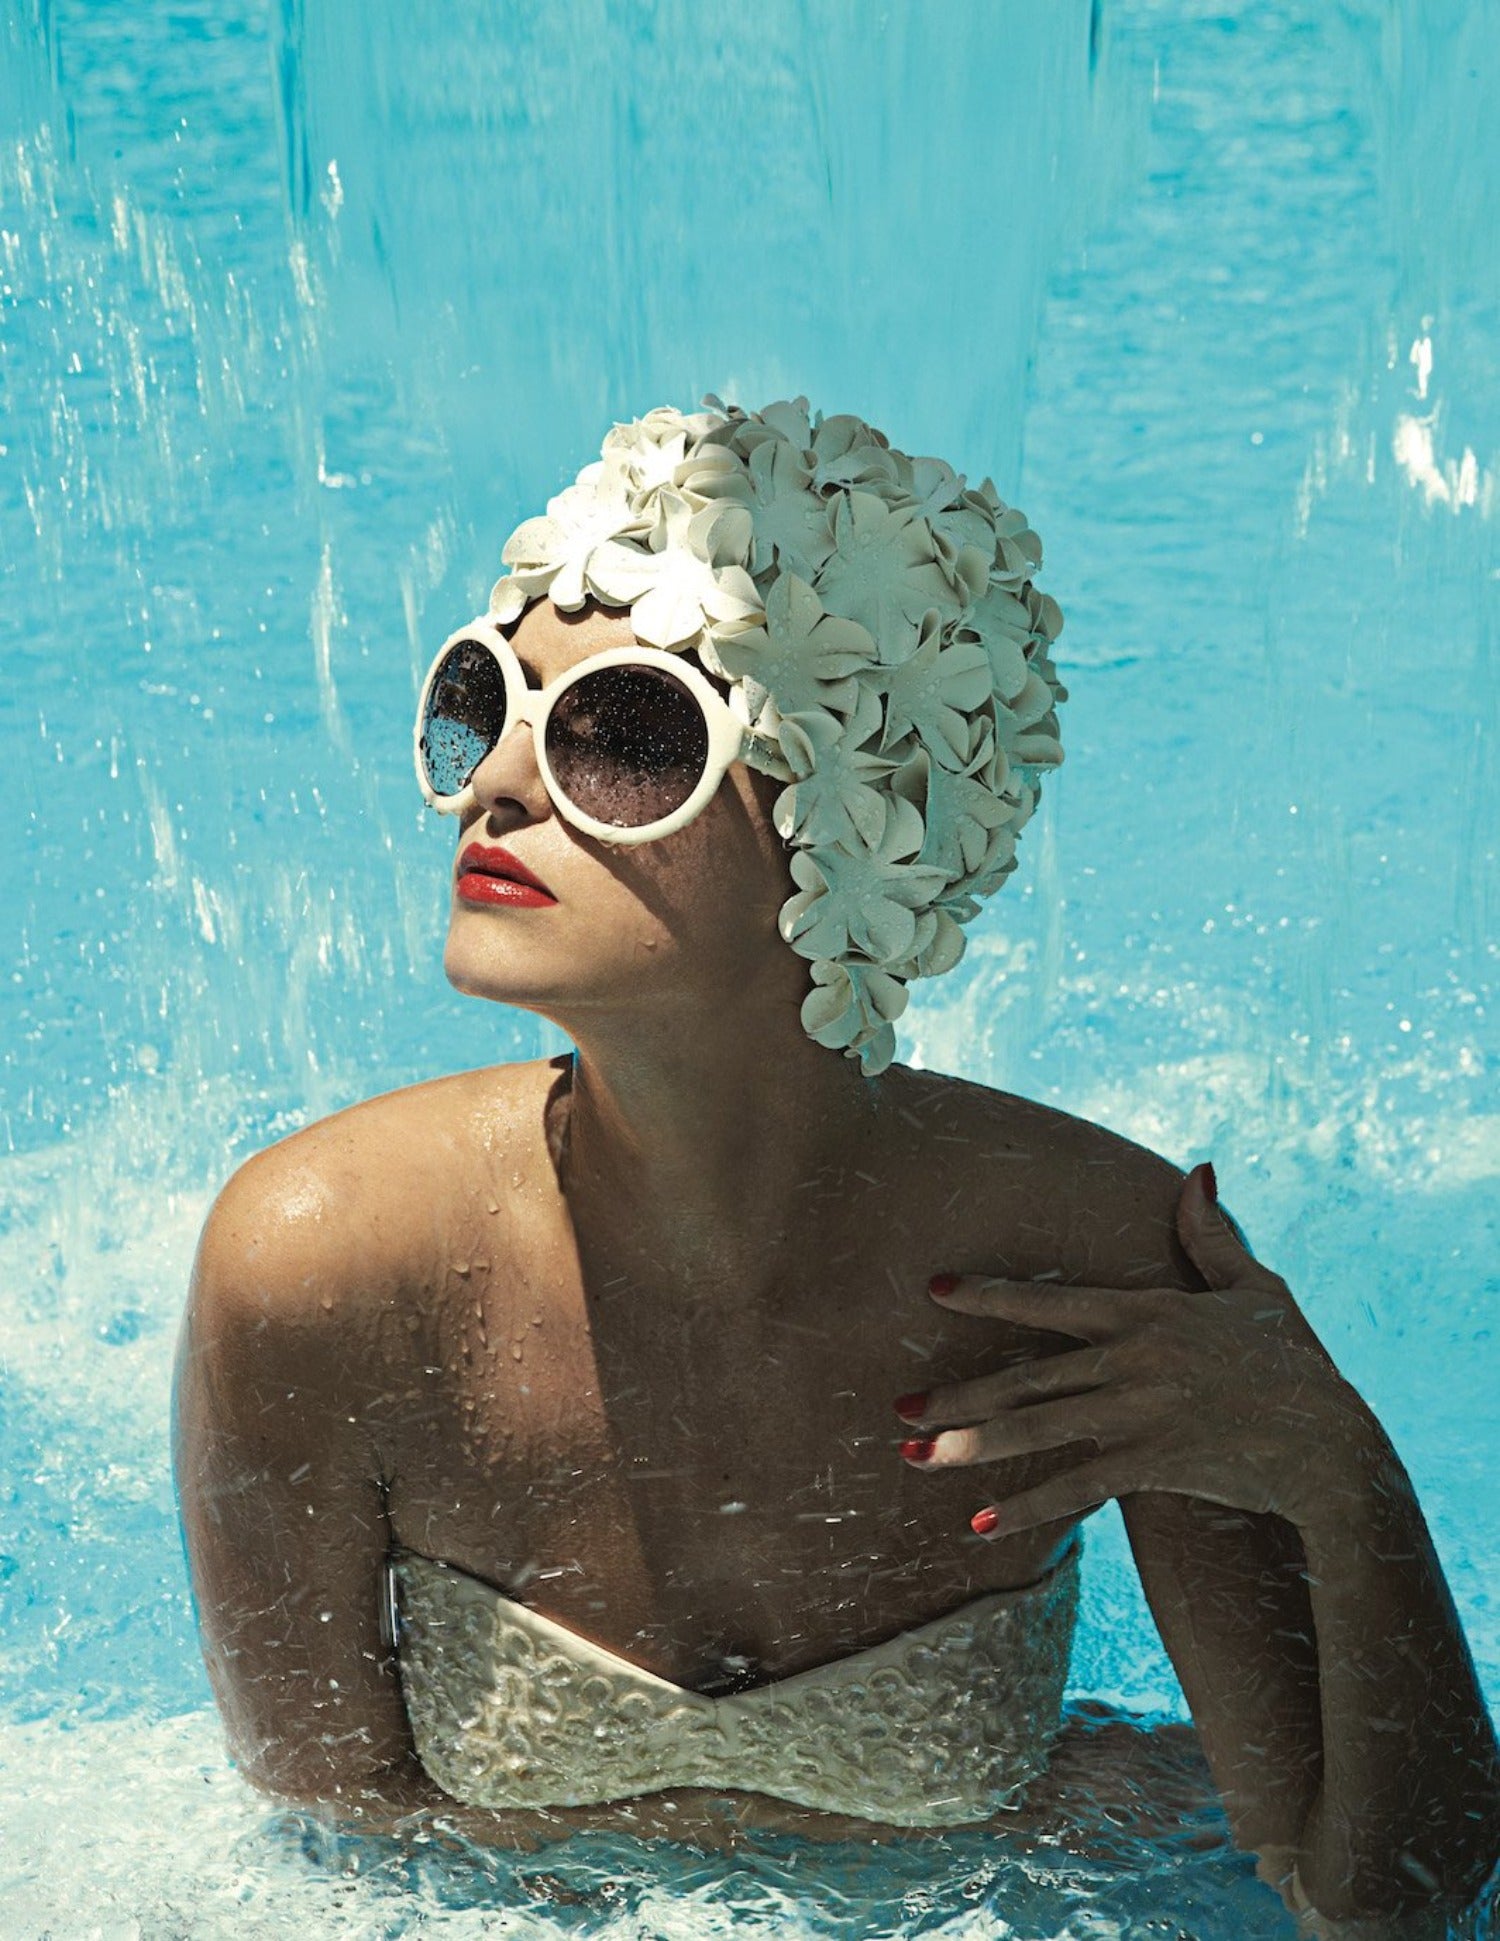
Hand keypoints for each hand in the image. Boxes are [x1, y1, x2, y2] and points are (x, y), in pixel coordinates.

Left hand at [894, 1163, 1382, 1539]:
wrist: (1334, 1446)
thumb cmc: (1296, 1363)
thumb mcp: (1256, 1290)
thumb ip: (1212, 1236)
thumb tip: (1199, 1171)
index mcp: (1147, 1313)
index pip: (1051, 1301)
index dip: (989, 1295)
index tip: (935, 1289)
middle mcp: (1133, 1359)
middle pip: (1027, 1375)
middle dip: (958, 1394)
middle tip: (898, 1407)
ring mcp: (1141, 1414)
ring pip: (1038, 1429)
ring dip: (972, 1446)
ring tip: (915, 1456)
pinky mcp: (1156, 1466)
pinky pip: (1078, 1487)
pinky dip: (1029, 1507)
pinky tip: (981, 1524)